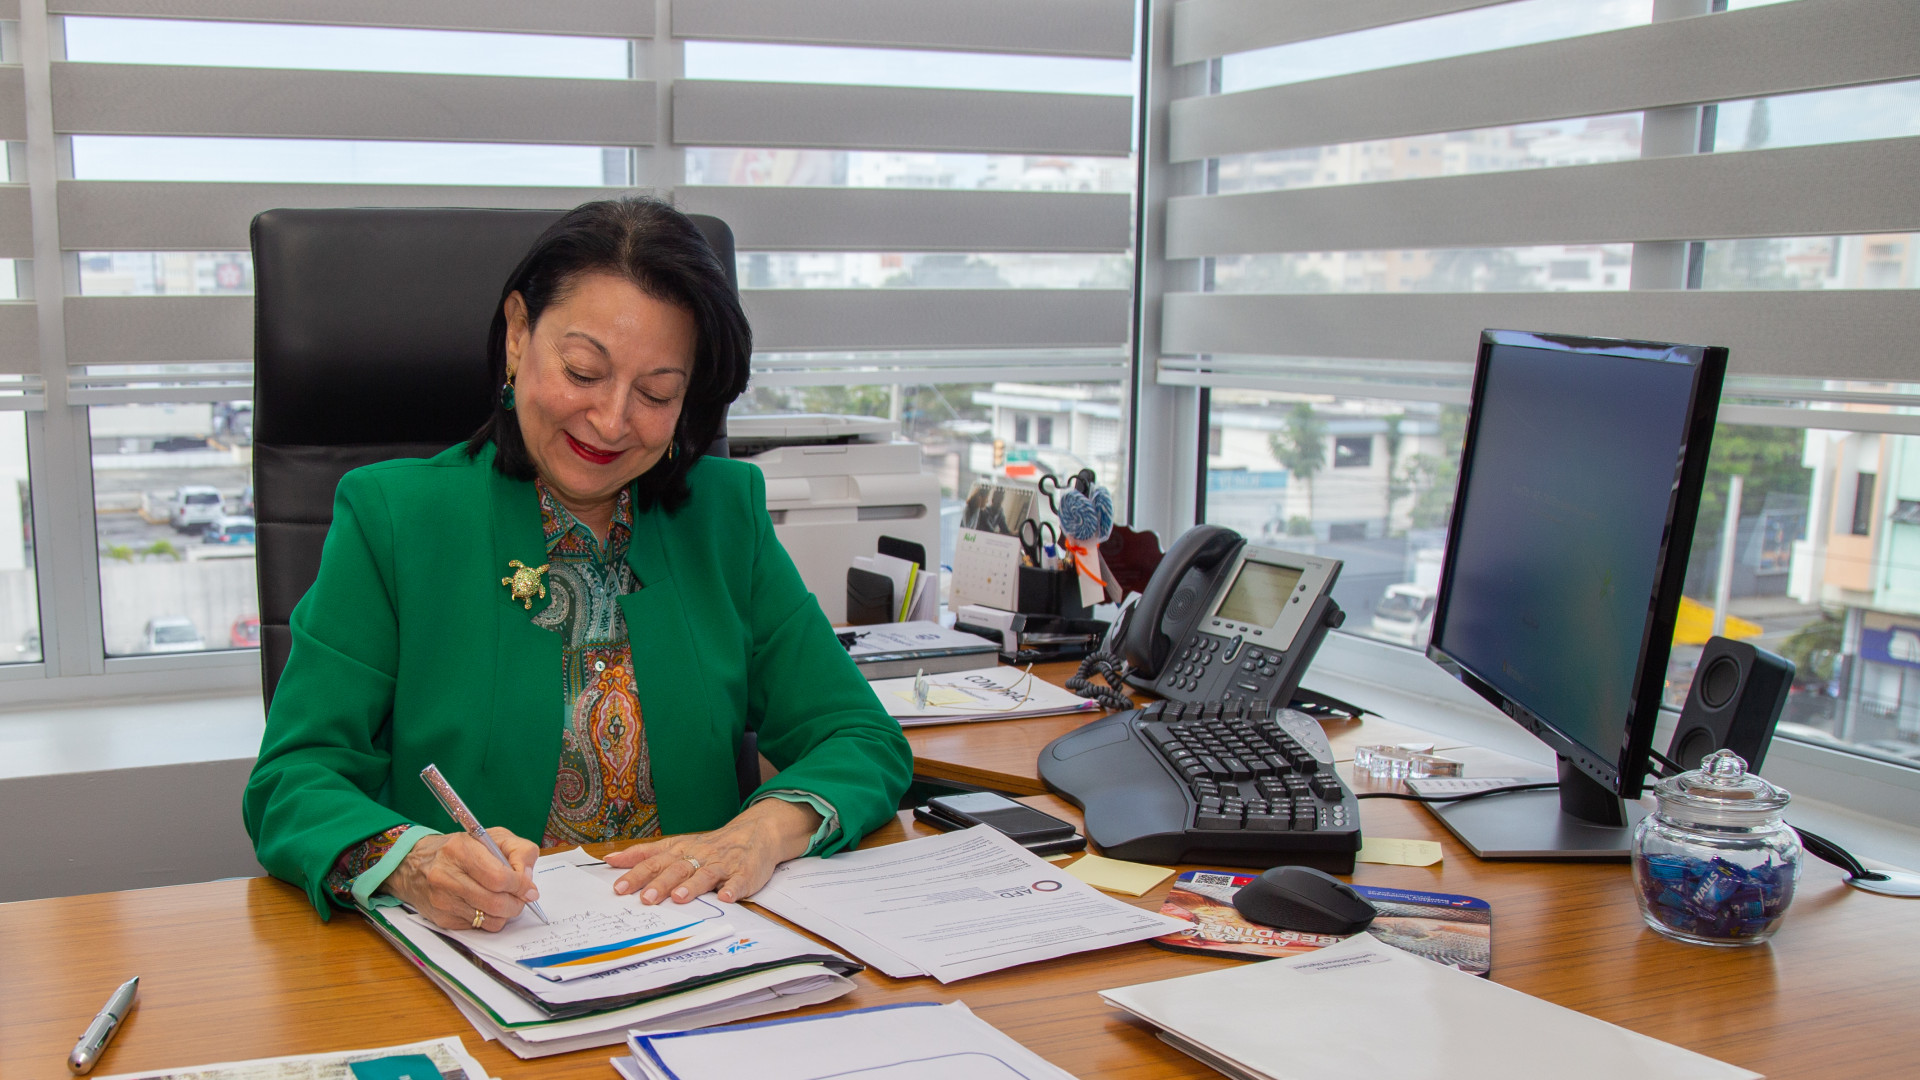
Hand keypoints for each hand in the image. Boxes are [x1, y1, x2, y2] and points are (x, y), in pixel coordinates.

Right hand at [382, 828, 540, 932]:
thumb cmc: (458, 849)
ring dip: (505, 913)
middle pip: (496, 903)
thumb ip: (518, 851)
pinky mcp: (441, 919)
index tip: (529, 888)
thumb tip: (529, 881)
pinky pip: (478, 927)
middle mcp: (446, 877)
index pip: (499, 878)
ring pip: (490, 920)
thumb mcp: (491, 837)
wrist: (413, 865)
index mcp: (460, 850)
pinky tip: (483, 904)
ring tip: (503, 899)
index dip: (520, 886)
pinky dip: (488, 918)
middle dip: (516, 903)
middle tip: (520, 897)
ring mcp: (442, 901)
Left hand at [604, 799, 821, 904]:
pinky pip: (738, 881)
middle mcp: (699, 856)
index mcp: (680, 851)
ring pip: (705, 874)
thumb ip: (645, 854)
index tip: (617, 888)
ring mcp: (722, 864)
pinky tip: (725, 897)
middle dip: (660, 883)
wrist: (754, 833)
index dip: (636, 874)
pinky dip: (732, 889)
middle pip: (676, 869)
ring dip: (692, 886)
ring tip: (679, 897)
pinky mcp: (744, 873)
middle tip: (645, 898)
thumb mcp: (676, 846)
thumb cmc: (709, 846)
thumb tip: (611, 859)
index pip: (654, 861)